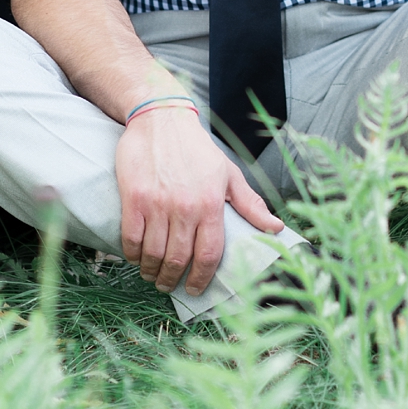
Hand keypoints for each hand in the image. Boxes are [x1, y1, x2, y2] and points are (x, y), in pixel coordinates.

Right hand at [114, 103, 283, 294]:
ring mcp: (157, 203)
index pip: (209, 254)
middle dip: (173, 279)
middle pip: (178, 258)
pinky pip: (131, 236)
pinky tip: (136, 258)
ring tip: (152, 275)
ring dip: (151, 270)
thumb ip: (251, 204)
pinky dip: (133, 254)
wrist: (160, 119)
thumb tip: (276, 228)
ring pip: (154, 252)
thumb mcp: (229, 174)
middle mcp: (185, 207)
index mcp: (211, 205)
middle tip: (169, 286)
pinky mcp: (133, 197)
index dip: (202, 278)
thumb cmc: (197, 148)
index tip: (195, 289)